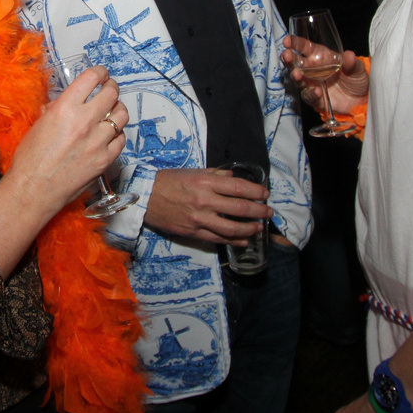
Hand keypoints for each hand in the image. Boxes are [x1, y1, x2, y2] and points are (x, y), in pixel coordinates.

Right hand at [11, 65, 127, 213]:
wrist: (33, 189)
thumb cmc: (30, 159)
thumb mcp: (39, 124)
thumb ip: (56, 109)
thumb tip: (67, 101)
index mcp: (65, 108)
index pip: (92, 78)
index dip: (100, 72)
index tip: (101, 74)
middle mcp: (84, 121)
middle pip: (112, 93)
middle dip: (111, 87)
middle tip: (109, 88)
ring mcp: (98, 141)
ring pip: (121, 115)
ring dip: (118, 109)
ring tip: (112, 111)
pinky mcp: (105, 159)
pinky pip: (121, 140)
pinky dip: (117, 134)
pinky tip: (110, 135)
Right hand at [144, 167, 269, 245]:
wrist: (144, 197)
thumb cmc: (167, 181)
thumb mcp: (192, 172)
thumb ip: (214, 174)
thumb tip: (233, 177)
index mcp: (204, 182)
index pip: (237, 187)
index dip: (255, 192)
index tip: (265, 194)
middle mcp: (204, 200)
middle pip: (239, 208)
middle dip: (258, 211)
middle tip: (268, 212)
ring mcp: (198, 218)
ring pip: (231, 227)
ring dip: (249, 229)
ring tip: (259, 228)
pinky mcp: (192, 232)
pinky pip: (217, 238)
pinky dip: (233, 240)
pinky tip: (243, 240)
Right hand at [281, 39, 366, 112]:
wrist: (359, 101)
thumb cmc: (356, 79)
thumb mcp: (358, 69)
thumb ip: (352, 63)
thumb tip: (349, 55)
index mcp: (320, 56)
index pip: (304, 47)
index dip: (295, 43)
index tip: (287, 41)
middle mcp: (312, 69)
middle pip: (295, 62)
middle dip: (288, 59)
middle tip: (286, 55)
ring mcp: (311, 84)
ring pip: (297, 79)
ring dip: (295, 76)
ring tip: (296, 74)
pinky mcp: (314, 98)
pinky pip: (309, 96)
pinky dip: (311, 94)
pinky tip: (317, 91)